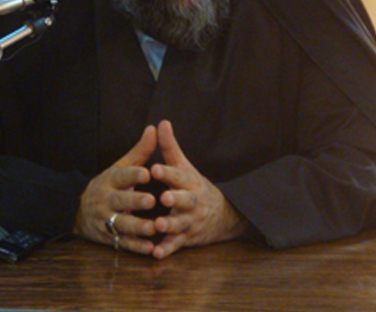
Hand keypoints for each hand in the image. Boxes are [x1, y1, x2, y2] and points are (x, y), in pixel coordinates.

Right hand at [73, 125, 161, 254]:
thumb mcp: (121, 167)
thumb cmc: (109, 185)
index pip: (121, 176)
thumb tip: (153, 128)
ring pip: (121, 224)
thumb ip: (140, 151)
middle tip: (151, 200)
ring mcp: (105, 220)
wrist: (78, 210)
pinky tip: (150, 249)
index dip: (134, 175)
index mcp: (110, 180)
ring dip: (138, 227)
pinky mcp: (108, 238)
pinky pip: (122, 244)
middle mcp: (106, 200)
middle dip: (135, 202)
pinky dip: (136, 247)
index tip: (148, 173)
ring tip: (154, 227)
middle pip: (120, 201)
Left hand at [149, 120, 243, 258]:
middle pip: (185, 201)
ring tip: (158, 225)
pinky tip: (155, 253)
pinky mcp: (186, 239)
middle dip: (175, 199)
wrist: (222, 215)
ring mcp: (190, 221)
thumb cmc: (194, 186)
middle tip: (163, 197)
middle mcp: (192, 202)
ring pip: (181, 224)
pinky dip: (167, 250)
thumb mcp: (184, 166)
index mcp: (189, 182)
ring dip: (170, 226)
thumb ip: (170, 147)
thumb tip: (161, 122)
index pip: (179, 175)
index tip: (154, 167)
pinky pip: (176, 246)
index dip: (168, 172)